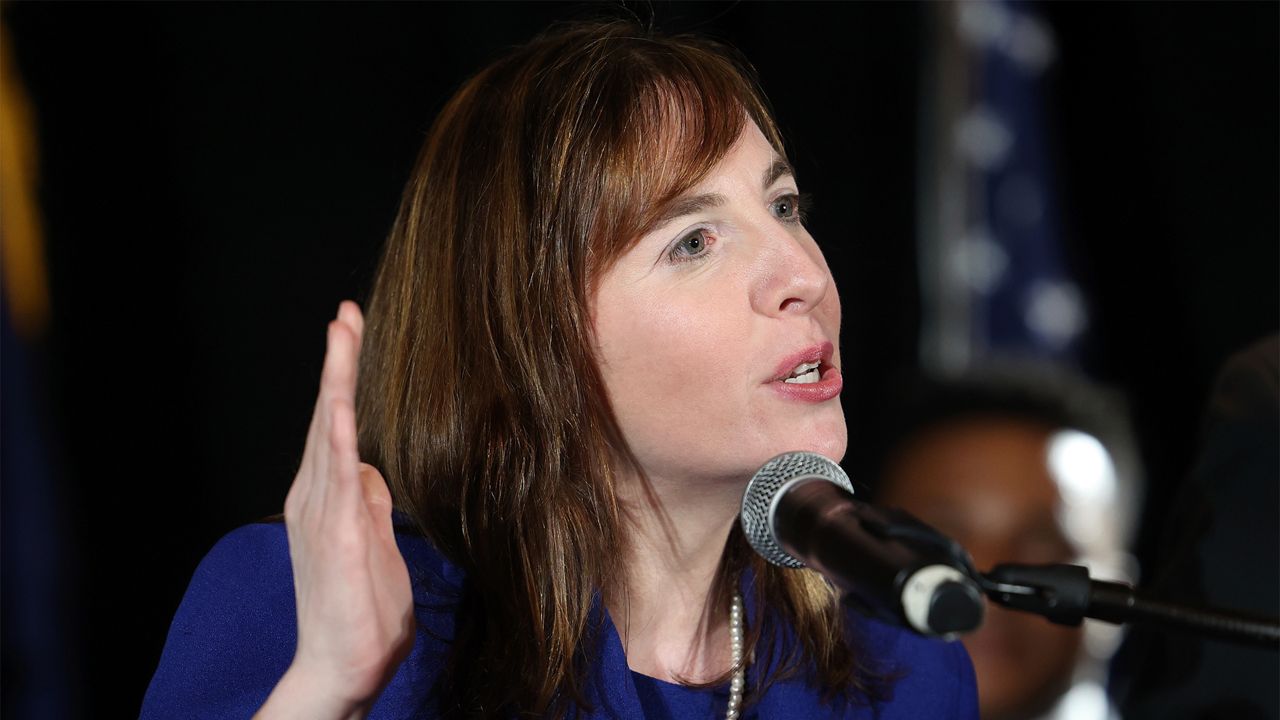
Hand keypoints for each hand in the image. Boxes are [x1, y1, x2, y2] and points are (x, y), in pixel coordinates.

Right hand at [256, 301, 414, 719]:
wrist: (342, 667)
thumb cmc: (361, 610)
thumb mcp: (374, 544)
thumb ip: (371, 504)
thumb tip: (375, 471)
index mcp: (327, 496)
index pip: (334, 423)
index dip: (343, 377)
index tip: (351, 329)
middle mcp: (315, 498)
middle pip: (325, 417)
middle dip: (337, 363)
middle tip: (345, 312)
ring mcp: (321, 516)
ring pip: (326, 436)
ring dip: (335, 385)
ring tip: (342, 336)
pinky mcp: (334, 539)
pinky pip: (336, 482)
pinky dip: (335, 442)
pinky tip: (340, 410)